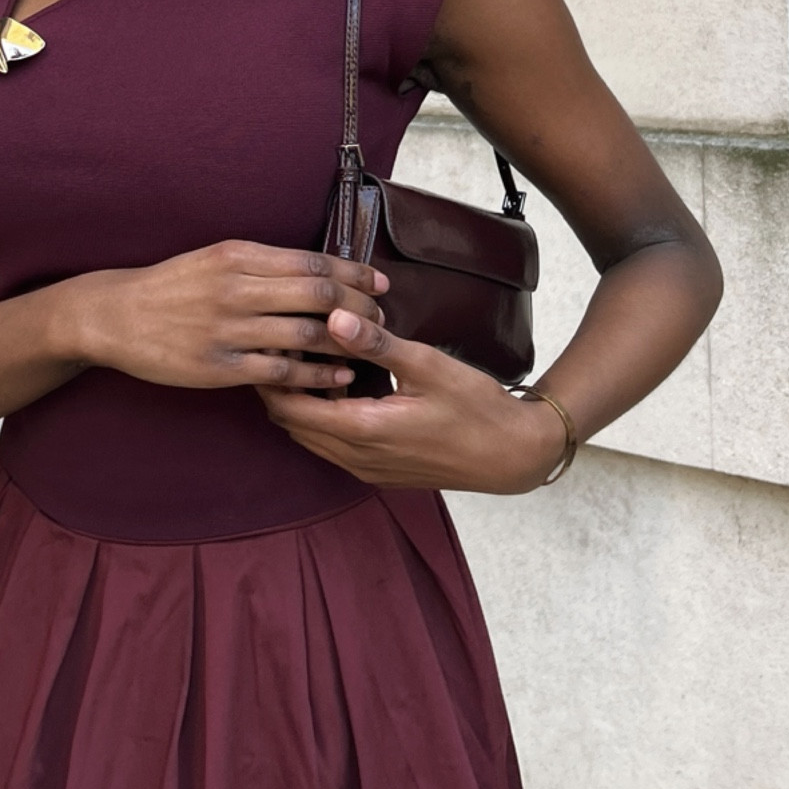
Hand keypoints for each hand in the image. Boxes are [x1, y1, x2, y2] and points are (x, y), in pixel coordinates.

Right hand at [58, 242, 389, 392]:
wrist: (115, 316)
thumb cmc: (170, 287)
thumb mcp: (213, 258)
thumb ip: (261, 263)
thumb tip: (315, 269)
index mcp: (237, 255)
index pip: (312, 261)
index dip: (353, 274)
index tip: (378, 283)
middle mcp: (236, 288)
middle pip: (319, 295)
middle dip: (359, 307)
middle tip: (381, 317)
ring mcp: (228, 329)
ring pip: (307, 334)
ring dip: (345, 342)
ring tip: (367, 347)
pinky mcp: (220, 366)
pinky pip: (281, 371)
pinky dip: (316, 375)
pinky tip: (337, 375)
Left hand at [257, 309, 570, 492]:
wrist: (512, 457)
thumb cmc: (476, 408)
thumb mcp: (428, 366)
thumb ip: (377, 344)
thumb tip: (334, 317)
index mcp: (362, 431)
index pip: (289, 406)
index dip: (276, 372)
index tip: (281, 337)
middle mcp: (355, 458)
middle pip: (291, 423)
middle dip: (282, 384)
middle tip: (290, 343)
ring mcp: (366, 469)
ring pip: (309, 437)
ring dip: (302, 402)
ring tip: (312, 359)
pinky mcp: (378, 471)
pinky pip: (331, 446)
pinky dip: (323, 417)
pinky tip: (340, 386)